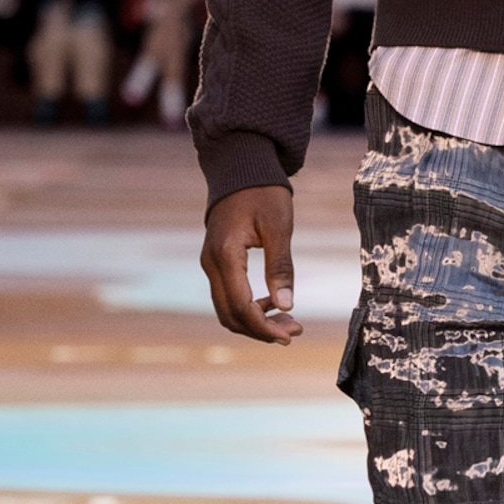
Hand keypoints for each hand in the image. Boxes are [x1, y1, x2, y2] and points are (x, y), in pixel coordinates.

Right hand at [201, 184, 300, 343]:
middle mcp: (211, 263)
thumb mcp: (279, 228)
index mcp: (226, 255)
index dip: (264, 327)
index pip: (241, 306)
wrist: (241, 168)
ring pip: (226, 309)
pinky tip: (273, 304)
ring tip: (287, 322)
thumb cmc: (264, 193)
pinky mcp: (215, 262)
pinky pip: (226, 295)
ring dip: (255, 322)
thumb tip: (287, 305)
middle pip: (230, 314)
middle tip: (293, 332)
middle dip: (261, 330)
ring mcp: (209, 263)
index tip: (290, 335)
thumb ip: (281, 267)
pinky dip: (248, 308)